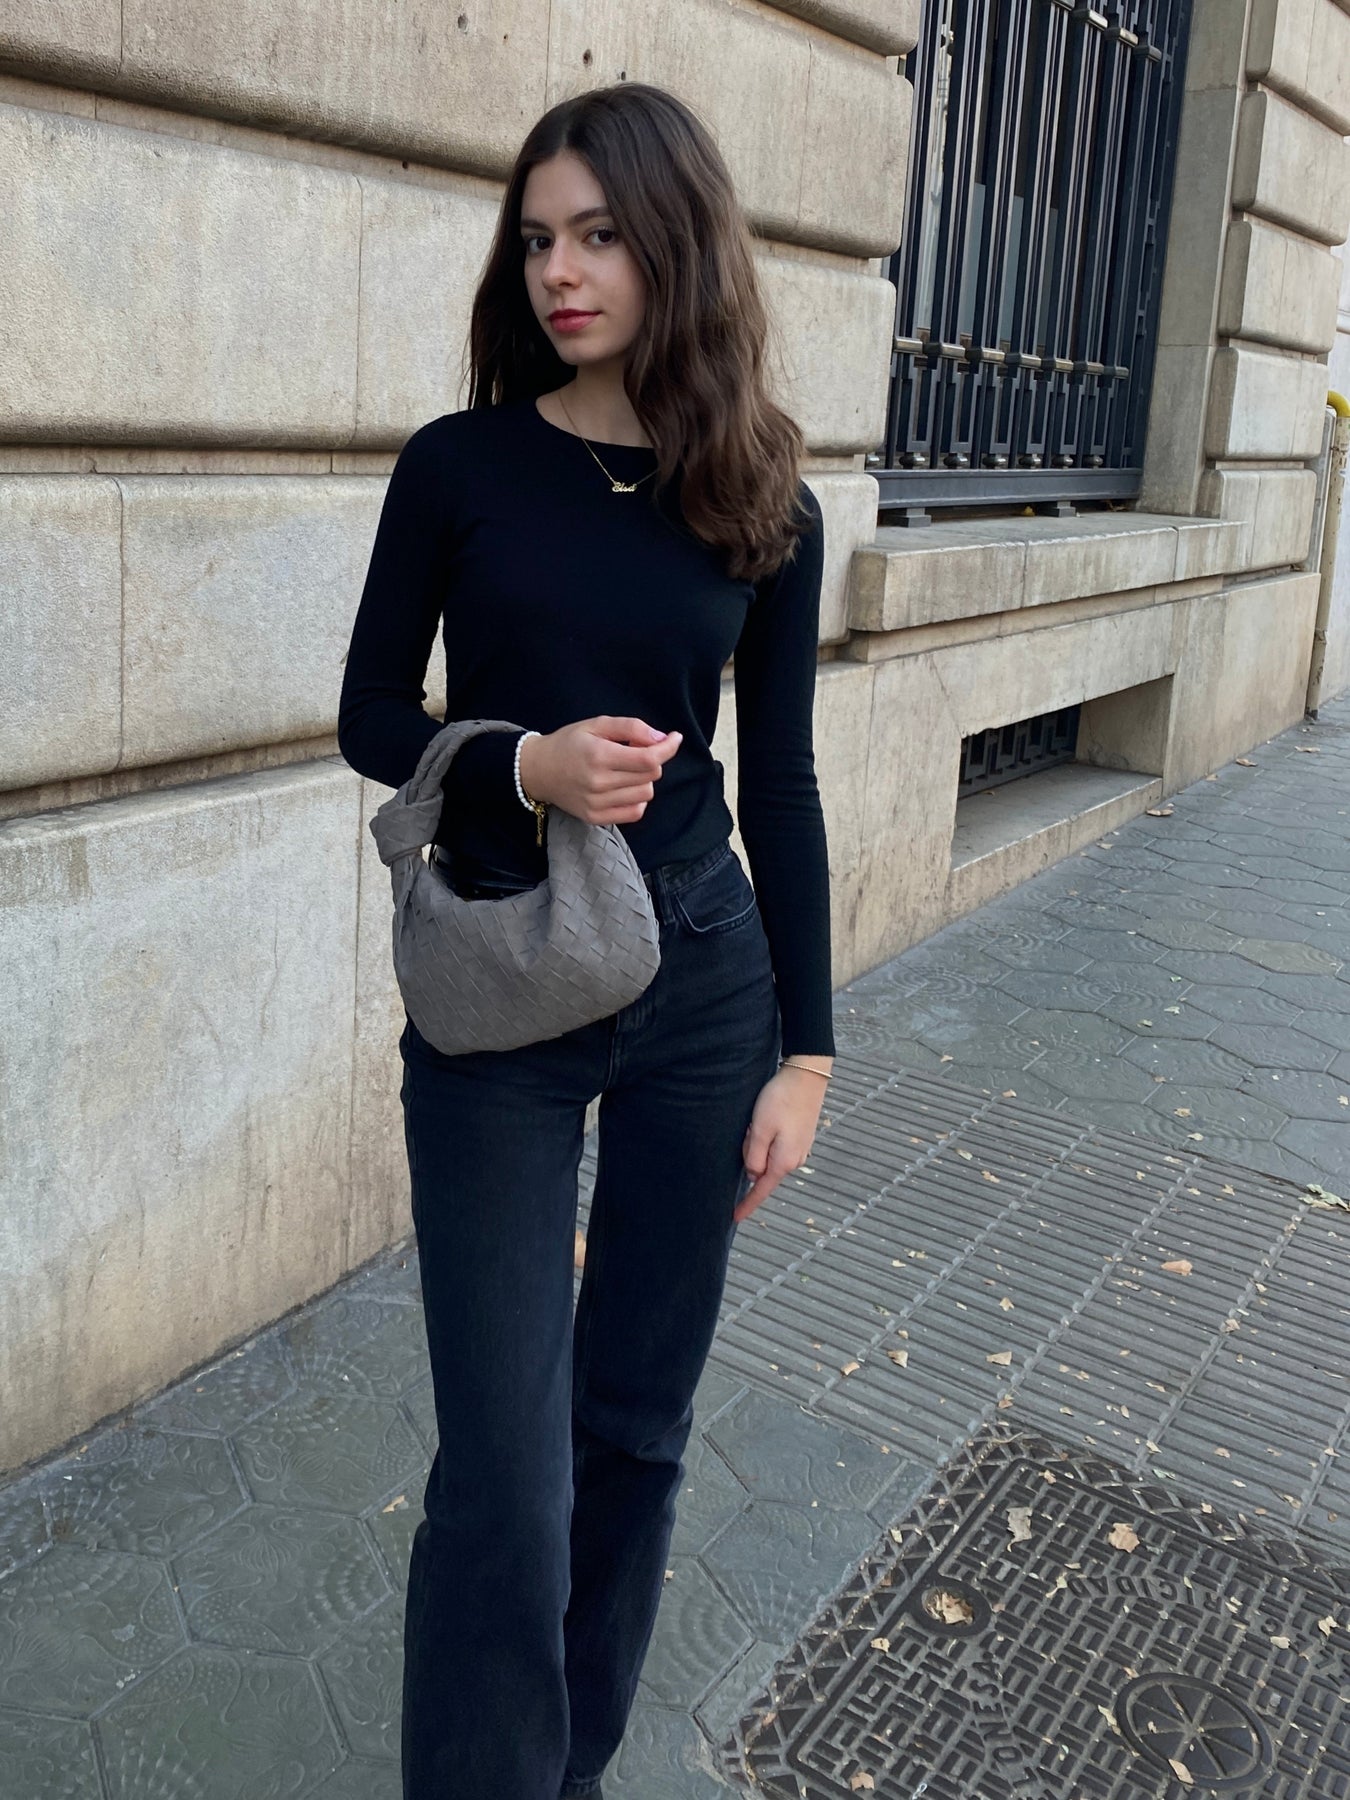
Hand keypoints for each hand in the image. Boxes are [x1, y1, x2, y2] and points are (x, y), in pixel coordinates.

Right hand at [518, 715, 681, 825]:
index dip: (668, 748)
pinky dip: (637, 799)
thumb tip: (661, 738)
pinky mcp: (596, 818)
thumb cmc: (568, 743)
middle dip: (651, 759)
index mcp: (600, 756)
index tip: (674, 738)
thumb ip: (631, 727)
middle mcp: (599, 783)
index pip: (649, 759)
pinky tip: (624, 787)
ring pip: (646, 794)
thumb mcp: (596, 724)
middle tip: (634, 750)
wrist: (537, 770)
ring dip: (644, 779)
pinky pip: (635, 812)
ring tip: (625, 769)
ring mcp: (597, 804)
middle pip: (651, 776)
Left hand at [735, 1063, 830, 1222]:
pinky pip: (775, 1145)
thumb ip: (754, 1157)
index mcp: (784, 1161)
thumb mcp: (760, 1130)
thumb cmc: (781, 1100)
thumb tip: (754, 1176)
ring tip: (760, 1119)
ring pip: (767, 1155)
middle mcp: (795, 1159)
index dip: (747, 1204)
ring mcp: (800, 1148)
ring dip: (758, 1141)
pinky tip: (767, 1118)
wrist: (806, 1076)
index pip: (761, 1189)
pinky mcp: (800, 1136)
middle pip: (761, 1168)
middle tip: (751, 1127)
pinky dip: (766, 1136)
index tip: (735, 1217)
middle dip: (750, 1153)